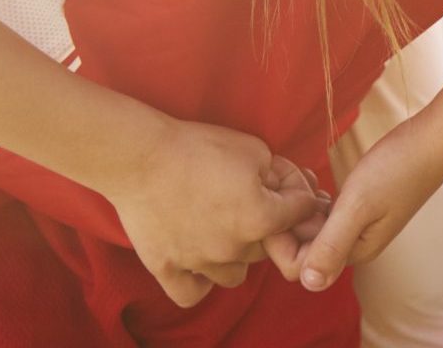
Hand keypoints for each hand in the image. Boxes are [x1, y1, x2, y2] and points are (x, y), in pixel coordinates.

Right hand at [102, 117, 325, 306]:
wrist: (140, 156)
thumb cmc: (199, 147)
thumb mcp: (255, 149)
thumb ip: (280, 174)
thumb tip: (287, 188)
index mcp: (261, 218)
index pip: (302, 210)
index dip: (296, 188)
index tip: (281, 177)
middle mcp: (233, 248)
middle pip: (269, 246)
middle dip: (268, 224)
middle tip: (250, 199)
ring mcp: (198, 262)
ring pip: (235, 275)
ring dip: (237, 257)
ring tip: (225, 232)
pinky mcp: (166, 268)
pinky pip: (191, 294)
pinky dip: (200, 282)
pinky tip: (200, 261)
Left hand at [292, 115, 442, 291]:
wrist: (433, 139)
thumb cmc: (398, 168)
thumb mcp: (359, 205)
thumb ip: (333, 244)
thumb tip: (308, 285)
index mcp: (357, 251)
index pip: (301, 268)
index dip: (284, 242)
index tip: (282, 210)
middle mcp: (356, 245)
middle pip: (305, 251)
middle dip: (290, 226)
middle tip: (291, 191)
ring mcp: (359, 227)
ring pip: (313, 232)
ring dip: (299, 213)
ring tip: (302, 184)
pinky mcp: (361, 209)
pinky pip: (324, 217)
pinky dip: (312, 203)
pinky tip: (314, 184)